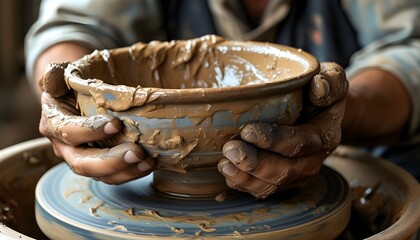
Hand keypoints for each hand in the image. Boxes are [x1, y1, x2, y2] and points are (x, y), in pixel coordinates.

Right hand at [39, 63, 154, 183]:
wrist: (77, 98)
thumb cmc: (72, 85)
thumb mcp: (60, 75)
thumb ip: (55, 76)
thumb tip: (53, 78)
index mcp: (53, 123)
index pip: (68, 132)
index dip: (90, 131)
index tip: (116, 124)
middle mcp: (64, 147)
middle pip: (82, 163)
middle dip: (111, 161)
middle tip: (136, 152)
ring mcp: (83, 159)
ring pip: (101, 175)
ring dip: (126, 171)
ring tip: (148, 161)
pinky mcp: (100, 166)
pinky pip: (115, 175)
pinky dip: (133, 172)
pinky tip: (150, 163)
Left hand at [218, 62, 347, 197]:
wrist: (320, 115)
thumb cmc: (318, 93)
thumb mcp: (331, 79)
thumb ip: (331, 80)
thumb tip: (318, 87)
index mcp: (323, 136)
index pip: (299, 143)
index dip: (273, 140)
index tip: (248, 132)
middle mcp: (311, 161)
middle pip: (283, 171)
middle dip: (254, 164)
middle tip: (230, 149)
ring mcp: (296, 175)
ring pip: (271, 186)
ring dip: (245, 178)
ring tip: (225, 163)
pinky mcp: (281, 182)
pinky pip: (262, 191)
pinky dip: (243, 185)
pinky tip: (227, 172)